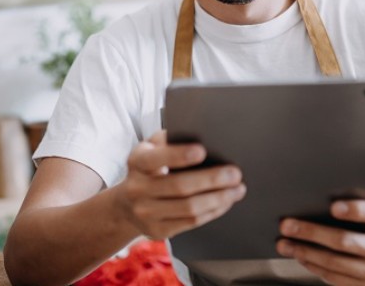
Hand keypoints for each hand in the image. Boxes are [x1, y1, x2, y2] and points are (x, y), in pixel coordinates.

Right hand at [113, 130, 245, 239]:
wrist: (127, 205)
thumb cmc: (149, 169)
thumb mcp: (151, 149)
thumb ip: (170, 140)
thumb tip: (203, 134)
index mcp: (137, 162)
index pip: (157, 158)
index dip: (179, 155)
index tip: (202, 151)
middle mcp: (137, 189)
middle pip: (180, 186)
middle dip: (212, 180)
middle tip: (235, 173)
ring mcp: (146, 213)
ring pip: (189, 208)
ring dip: (218, 198)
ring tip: (237, 189)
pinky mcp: (158, 230)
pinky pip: (191, 222)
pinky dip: (213, 211)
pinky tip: (225, 202)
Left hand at [276, 200, 364, 285]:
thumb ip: (354, 208)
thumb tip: (315, 203)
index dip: (355, 210)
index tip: (333, 207)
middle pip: (345, 241)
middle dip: (311, 232)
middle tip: (287, 225)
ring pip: (334, 262)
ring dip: (304, 252)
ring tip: (284, 244)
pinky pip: (333, 277)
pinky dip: (312, 266)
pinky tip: (299, 256)